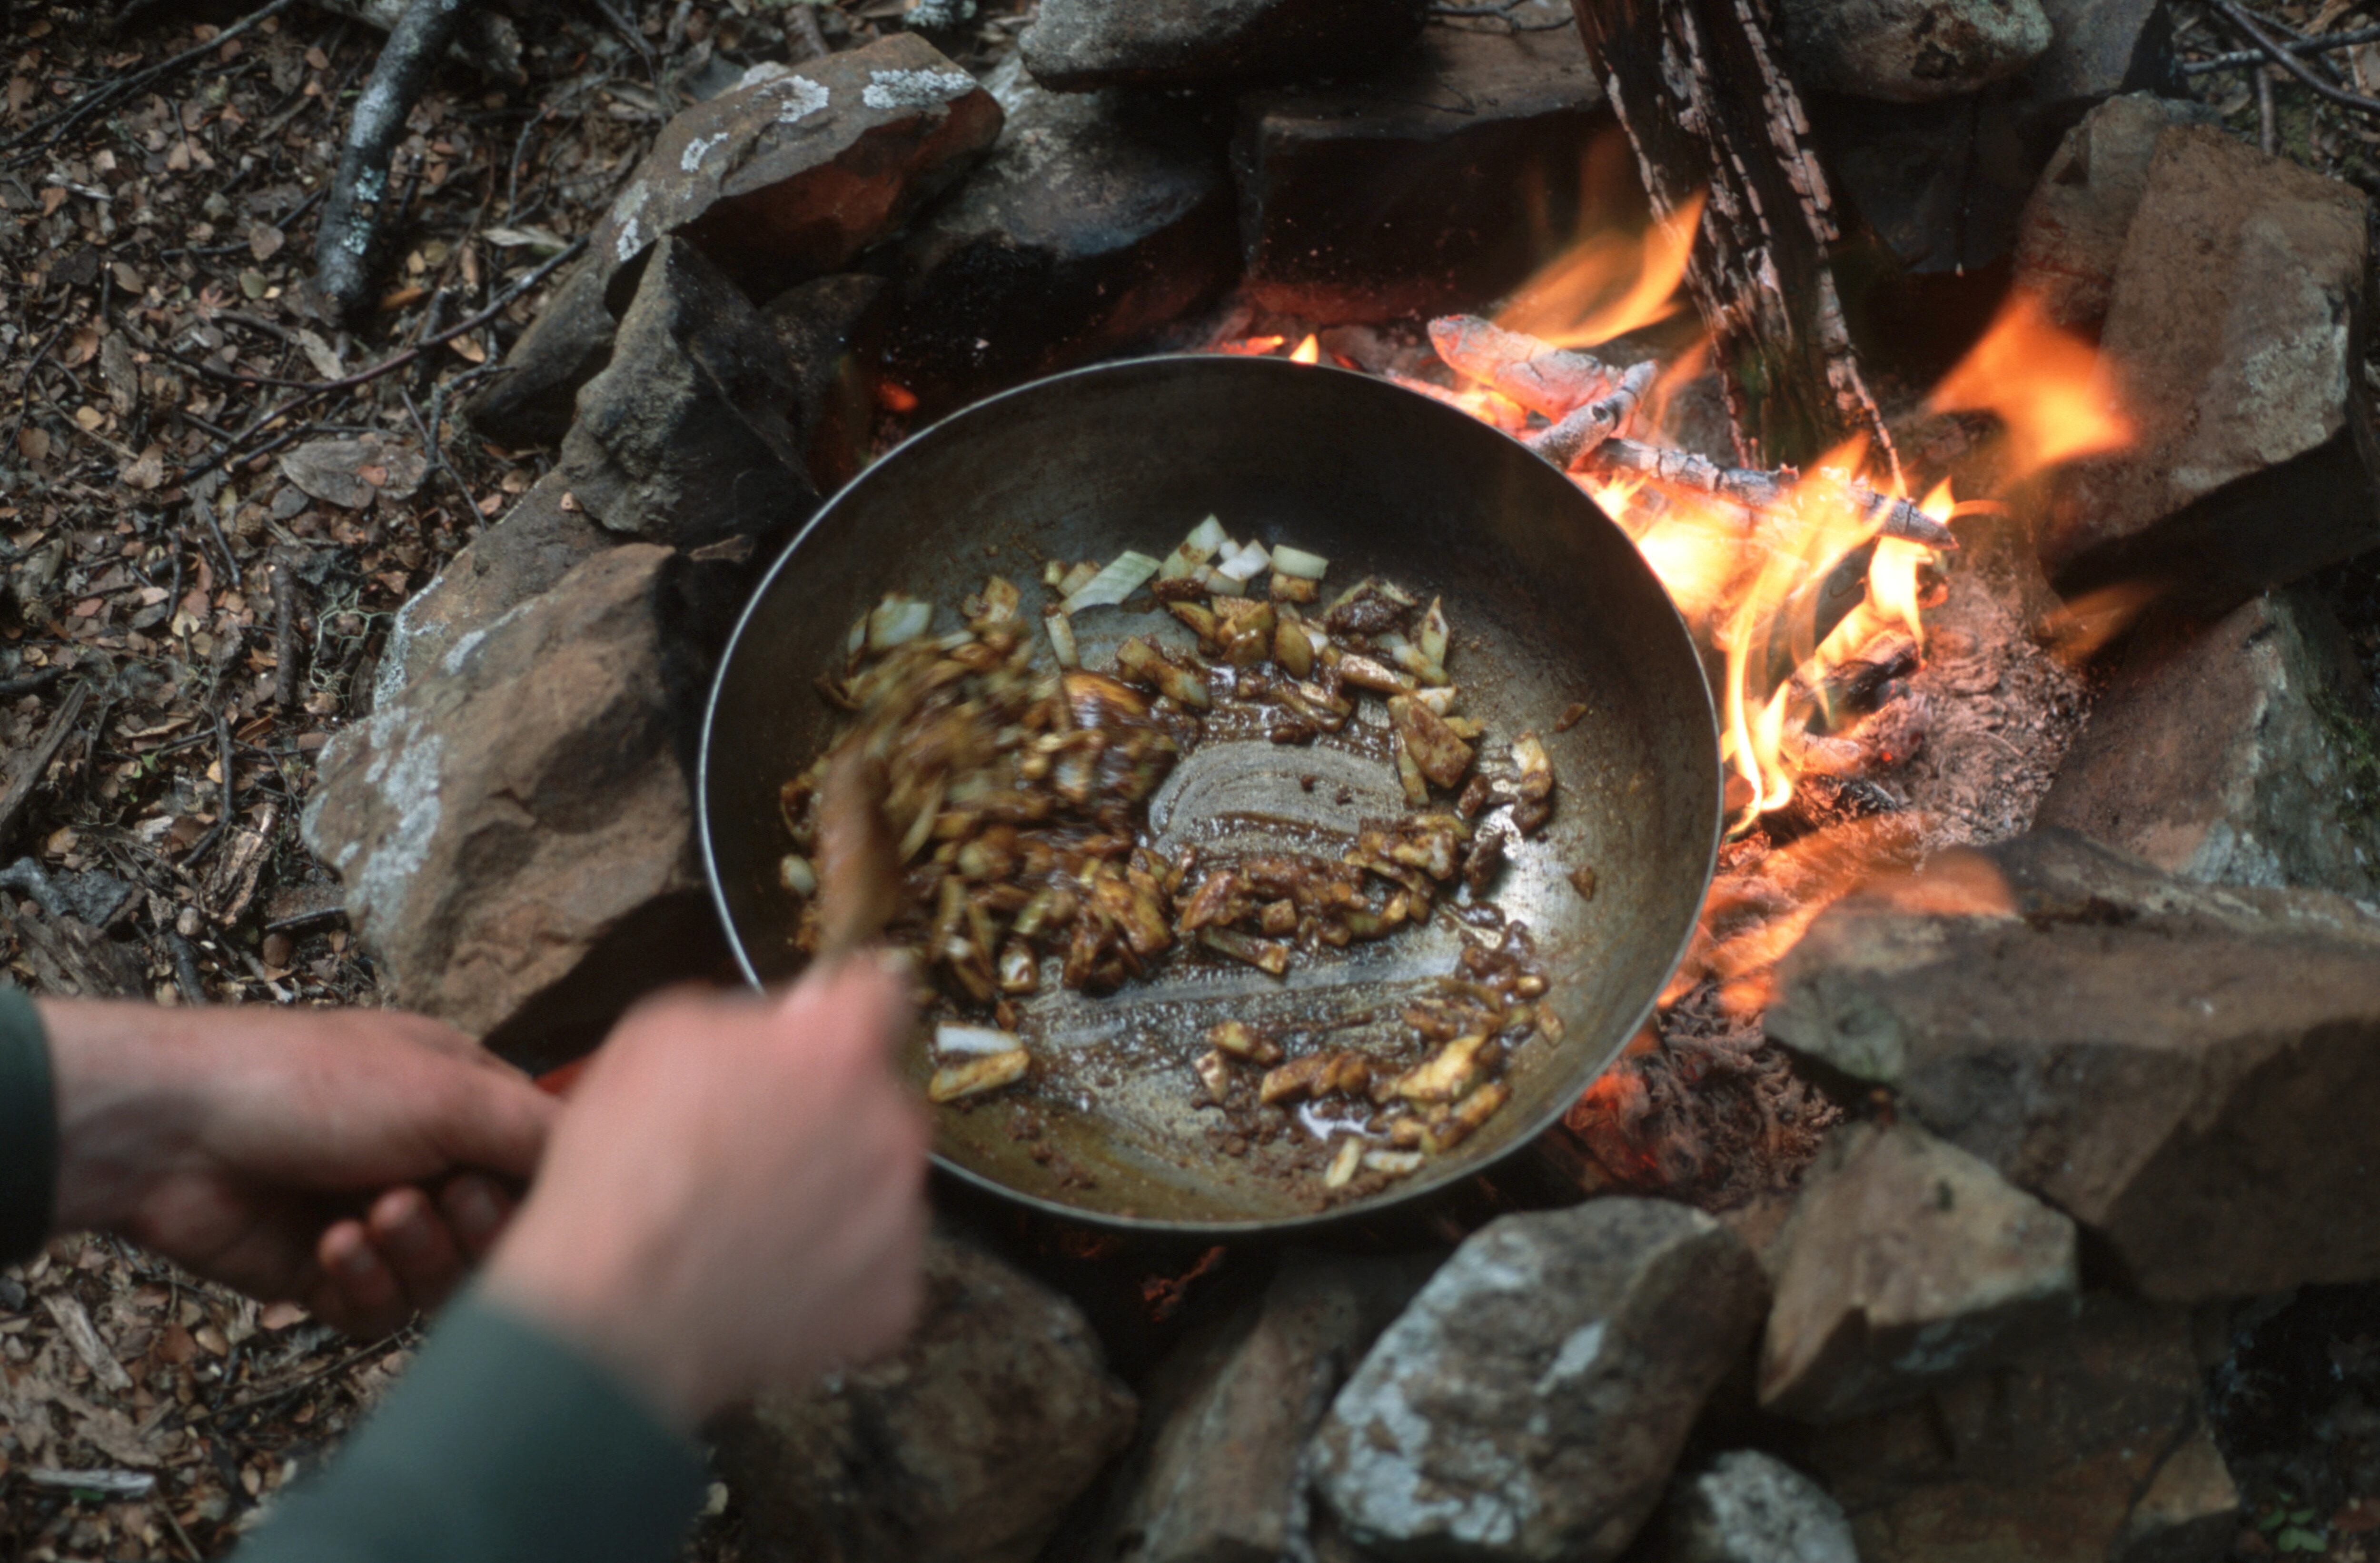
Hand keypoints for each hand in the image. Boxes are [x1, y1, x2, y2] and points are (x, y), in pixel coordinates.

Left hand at [42, 999, 556, 1335]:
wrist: (169, 1131)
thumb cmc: (306, 1084)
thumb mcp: (447, 1089)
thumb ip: (538, 1130)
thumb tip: (608, 1158)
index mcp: (463, 1101)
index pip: (540, 1163)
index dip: (535, 1191)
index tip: (505, 1184)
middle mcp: (427, 1160)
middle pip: (499, 1234)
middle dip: (469, 1227)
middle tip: (429, 1198)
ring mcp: (376, 1219)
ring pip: (443, 1280)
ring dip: (411, 1254)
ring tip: (366, 1218)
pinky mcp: (326, 1275)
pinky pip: (380, 1312)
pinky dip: (361, 1283)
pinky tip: (328, 1247)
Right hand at [481, 959, 928, 1431]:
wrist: (613, 1314)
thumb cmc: (624, 1174)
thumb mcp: (657, 1036)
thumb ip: (747, 1015)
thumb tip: (793, 1018)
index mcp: (839, 1051)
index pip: (882, 992)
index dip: (845, 1007)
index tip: (827, 1026)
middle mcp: (891, 1127)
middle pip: (878, 1098)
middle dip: (830, 1111)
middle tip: (759, 1146)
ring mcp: (901, 1218)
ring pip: (880, 1181)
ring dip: (836, 1189)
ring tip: (754, 1220)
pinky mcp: (895, 1294)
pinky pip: (876, 1262)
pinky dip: (836, 1266)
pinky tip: (771, 1271)